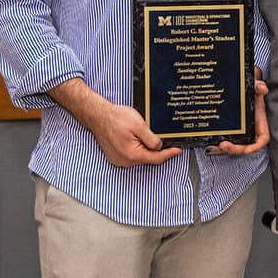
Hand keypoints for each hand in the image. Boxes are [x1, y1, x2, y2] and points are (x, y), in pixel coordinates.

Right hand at [49, 77, 180, 167]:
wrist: (99, 116)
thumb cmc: (116, 118)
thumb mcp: (139, 125)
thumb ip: (151, 139)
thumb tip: (160, 147)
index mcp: (132, 155)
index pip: (156, 158)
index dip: (169, 154)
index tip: (179, 150)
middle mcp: (125, 161)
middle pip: (148, 158)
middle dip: (157, 149)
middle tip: (163, 137)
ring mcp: (119, 160)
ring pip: (140, 156)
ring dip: (146, 147)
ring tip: (144, 133)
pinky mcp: (116, 156)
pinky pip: (132, 154)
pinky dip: (138, 148)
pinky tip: (136, 137)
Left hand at [210, 71, 269, 155]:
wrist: (237, 85)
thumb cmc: (248, 88)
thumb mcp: (253, 85)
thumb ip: (258, 86)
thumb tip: (262, 88)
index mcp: (258, 121)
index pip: (262, 138)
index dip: (256, 146)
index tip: (248, 149)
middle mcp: (249, 128)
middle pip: (245, 146)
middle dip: (236, 149)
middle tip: (224, 145)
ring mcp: (238, 131)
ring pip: (233, 146)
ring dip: (224, 149)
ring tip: (215, 146)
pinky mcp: (228, 130)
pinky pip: (224, 141)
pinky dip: (217, 146)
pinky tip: (210, 145)